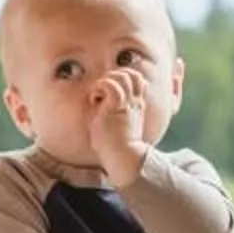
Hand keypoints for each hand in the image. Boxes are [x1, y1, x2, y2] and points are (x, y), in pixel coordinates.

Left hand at [89, 68, 153, 185]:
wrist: (124, 157)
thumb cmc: (120, 147)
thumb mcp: (124, 128)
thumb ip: (120, 117)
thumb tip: (104, 112)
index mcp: (137, 106)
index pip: (139, 81)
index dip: (126, 78)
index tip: (112, 90)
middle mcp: (134, 102)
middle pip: (133, 75)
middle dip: (117, 75)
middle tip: (105, 89)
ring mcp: (126, 104)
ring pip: (123, 76)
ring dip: (108, 80)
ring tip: (100, 93)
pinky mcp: (115, 107)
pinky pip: (110, 86)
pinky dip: (100, 87)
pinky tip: (94, 99)